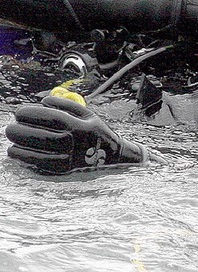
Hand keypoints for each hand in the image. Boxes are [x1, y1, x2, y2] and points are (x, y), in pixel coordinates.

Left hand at [6, 95, 146, 173]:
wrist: (113, 156)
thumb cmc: (95, 132)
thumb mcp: (88, 114)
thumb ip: (67, 105)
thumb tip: (44, 101)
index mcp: (82, 127)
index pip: (53, 119)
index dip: (33, 114)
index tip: (19, 112)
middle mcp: (77, 143)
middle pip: (45, 136)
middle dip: (22, 131)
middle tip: (10, 127)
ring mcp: (72, 159)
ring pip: (41, 153)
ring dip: (21, 147)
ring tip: (10, 141)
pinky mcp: (66, 171)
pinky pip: (42, 166)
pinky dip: (26, 159)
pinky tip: (16, 152)